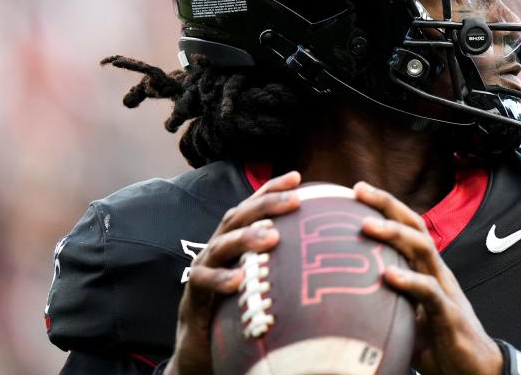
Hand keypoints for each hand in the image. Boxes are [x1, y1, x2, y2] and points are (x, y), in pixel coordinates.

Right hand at [165, 171, 302, 374]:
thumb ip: (284, 258)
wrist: (202, 343)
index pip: (253, 206)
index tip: (297, 178)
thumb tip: (327, 246)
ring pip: (222, 245)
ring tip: (272, 236)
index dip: (272, 189)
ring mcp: (204, 268)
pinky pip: (203, 283)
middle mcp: (219, 246)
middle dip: (266, 205)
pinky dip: (220, 279)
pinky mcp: (193, 295)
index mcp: (236, 238)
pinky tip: (239, 279)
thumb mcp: (264, 275)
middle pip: (239, 217)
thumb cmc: (240, 303)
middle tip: (295, 200)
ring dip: (246, 238)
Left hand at [355, 181, 503, 374]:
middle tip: (359, 191)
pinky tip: (388, 276)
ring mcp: (445, 290)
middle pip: (415, 227)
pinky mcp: (449, 315)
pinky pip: (429, 292)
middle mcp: (437, 271)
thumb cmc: (437, 341)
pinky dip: (409, 281)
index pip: (407, 227)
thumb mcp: (405, 315)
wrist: (474, 371)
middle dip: (387, 205)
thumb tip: (342, 299)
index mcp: (426, 268)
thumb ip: (383, 301)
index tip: (356, 190)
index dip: (385, 206)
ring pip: (423, 250)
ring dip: (394, 235)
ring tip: (367, 226)